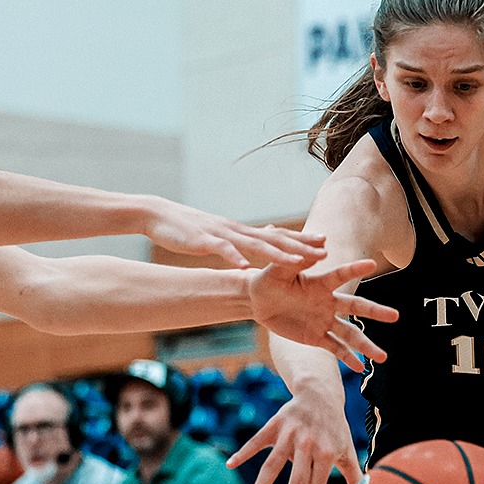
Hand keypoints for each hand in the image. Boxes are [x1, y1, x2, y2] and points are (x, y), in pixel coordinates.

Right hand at [145, 201, 327, 268]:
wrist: (160, 214)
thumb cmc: (189, 229)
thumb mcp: (219, 236)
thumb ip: (238, 241)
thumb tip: (255, 248)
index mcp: (242, 231)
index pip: (277, 234)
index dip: (301, 239)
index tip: (324, 243)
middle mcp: (237, 230)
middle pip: (274, 239)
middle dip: (300, 246)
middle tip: (324, 252)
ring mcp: (221, 234)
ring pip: (254, 245)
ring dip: (277, 254)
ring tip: (297, 263)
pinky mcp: (203, 240)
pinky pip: (221, 250)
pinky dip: (234, 258)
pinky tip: (246, 268)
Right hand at [228, 392, 361, 483]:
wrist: (320, 394)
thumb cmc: (335, 427)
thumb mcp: (347, 449)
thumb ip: (355, 475)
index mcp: (327, 453)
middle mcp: (308, 445)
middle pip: (297, 481)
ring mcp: (290, 434)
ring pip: (273, 464)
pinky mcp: (275, 425)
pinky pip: (257, 441)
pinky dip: (243, 452)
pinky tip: (230, 465)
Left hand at [247, 256, 397, 371]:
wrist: (258, 301)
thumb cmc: (267, 280)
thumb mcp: (277, 269)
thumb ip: (297, 259)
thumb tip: (321, 247)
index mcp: (319, 283)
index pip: (341, 274)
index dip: (355, 269)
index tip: (372, 264)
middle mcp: (327, 302)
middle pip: (356, 307)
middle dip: (375, 312)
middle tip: (395, 316)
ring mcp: (324, 321)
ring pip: (350, 334)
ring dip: (366, 345)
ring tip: (383, 358)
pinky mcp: (316, 337)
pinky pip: (335, 348)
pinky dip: (347, 358)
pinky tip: (360, 368)